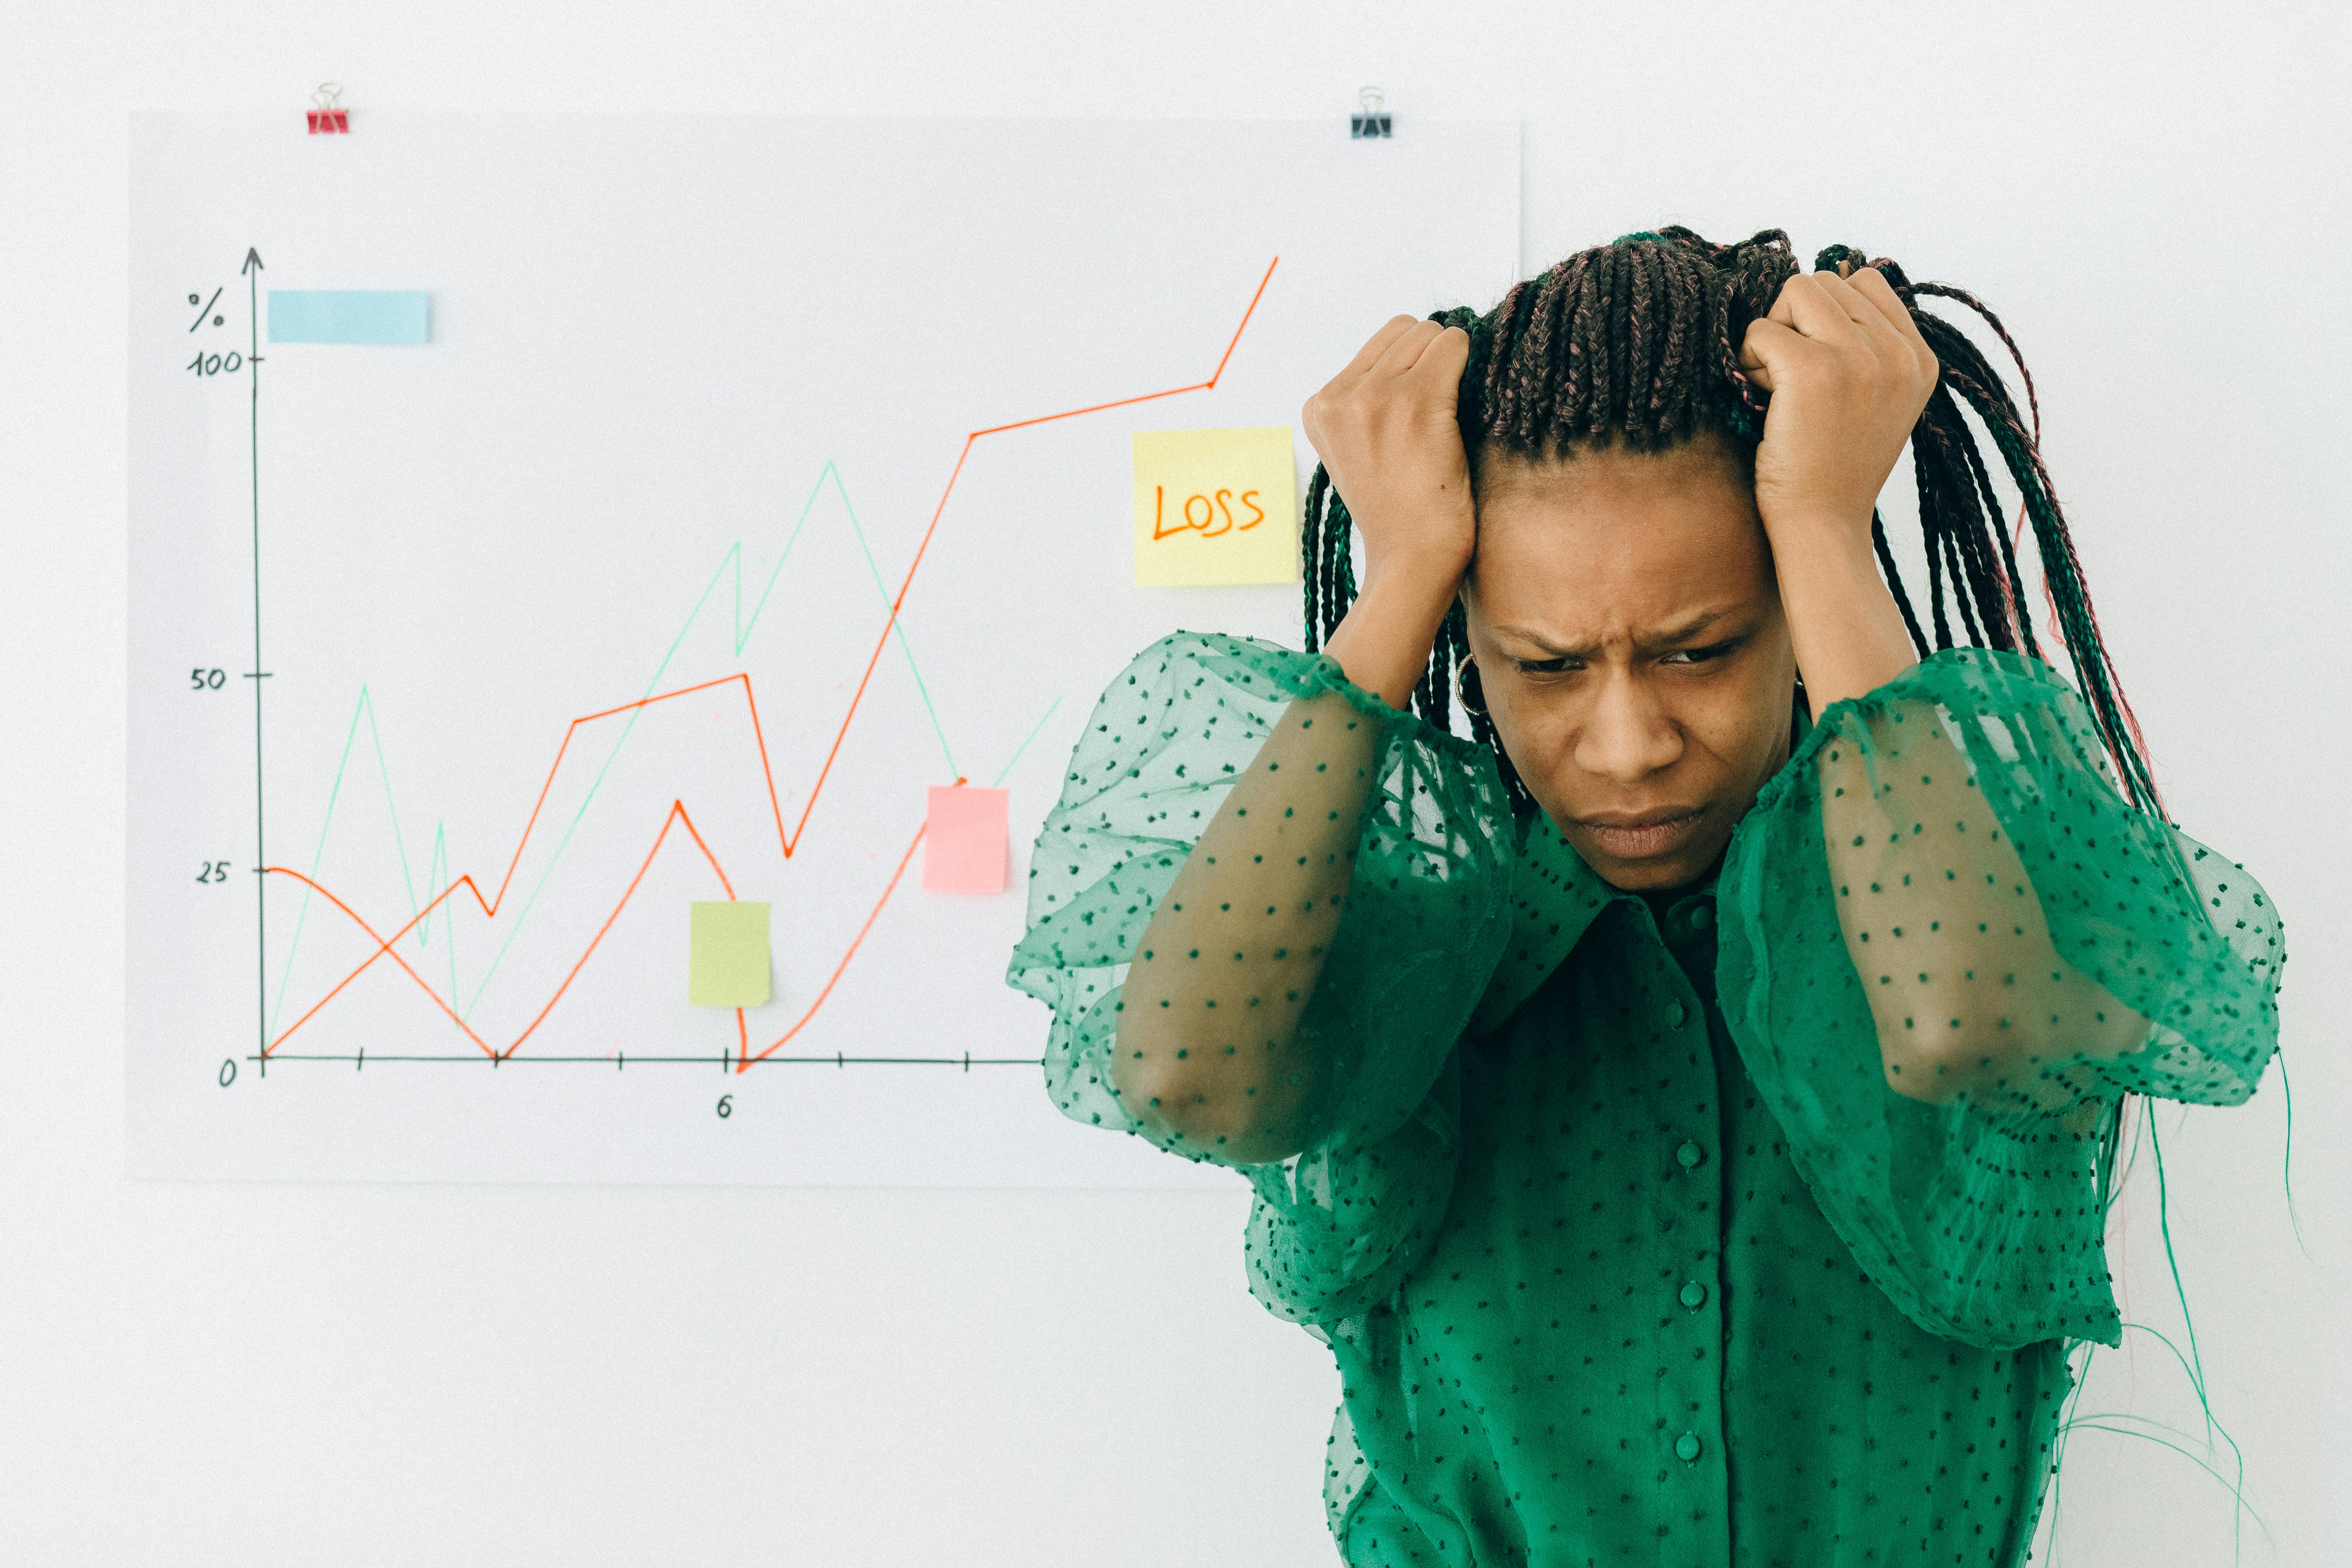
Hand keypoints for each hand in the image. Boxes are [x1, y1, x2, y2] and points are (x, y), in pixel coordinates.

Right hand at [1300, 316, 1475, 591]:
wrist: (1410, 561)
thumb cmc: (1399, 513)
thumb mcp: (1359, 452)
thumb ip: (1366, 404)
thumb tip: (1416, 350)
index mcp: (1319, 408)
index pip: (1378, 345)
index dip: (1410, 366)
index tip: (1420, 405)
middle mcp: (1340, 397)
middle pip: (1404, 330)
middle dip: (1430, 358)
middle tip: (1441, 407)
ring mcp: (1374, 396)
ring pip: (1430, 333)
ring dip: (1451, 364)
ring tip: (1450, 414)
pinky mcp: (1415, 401)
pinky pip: (1454, 346)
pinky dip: (1470, 367)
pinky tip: (1465, 409)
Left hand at [1738, 268, 1937, 548]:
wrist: (1824, 524)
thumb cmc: (1835, 465)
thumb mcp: (1877, 399)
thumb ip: (1869, 344)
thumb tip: (1836, 276)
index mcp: (1920, 357)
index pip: (1867, 281)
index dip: (1825, 312)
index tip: (1819, 360)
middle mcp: (1898, 353)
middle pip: (1825, 282)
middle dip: (1796, 321)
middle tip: (1792, 378)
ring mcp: (1860, 358)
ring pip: (1795, 291)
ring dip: (1773, 333)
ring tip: (1779, 384)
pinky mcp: (1814, 370)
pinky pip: (1761, 329)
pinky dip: (1749, 358)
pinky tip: (1763, 397)